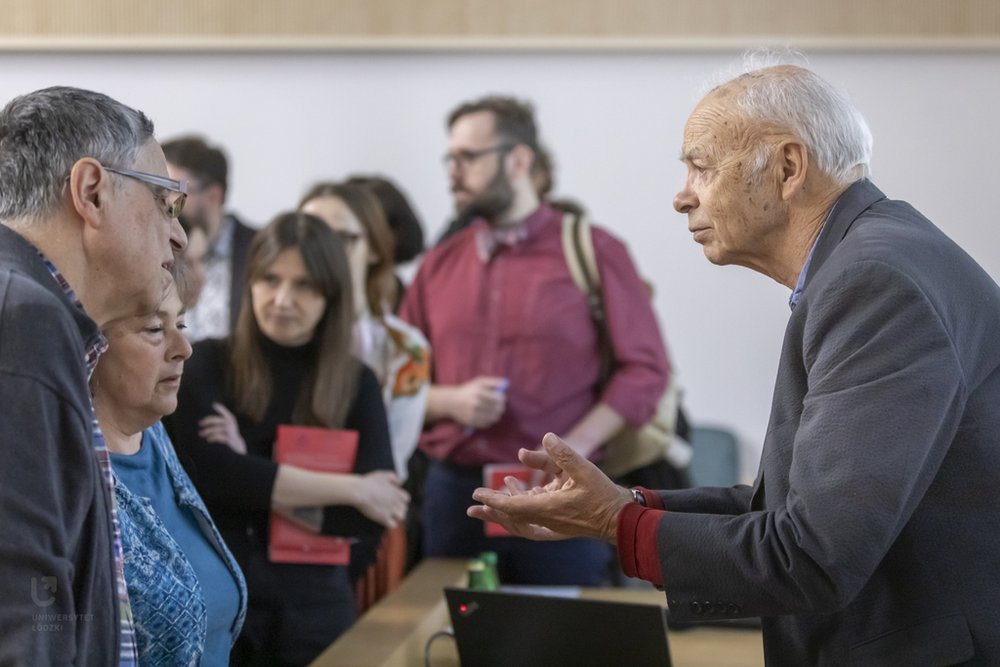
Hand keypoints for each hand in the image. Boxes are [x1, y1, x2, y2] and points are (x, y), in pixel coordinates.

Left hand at [198, 402, 246, 453]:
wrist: (237, 443)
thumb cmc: (229, 432)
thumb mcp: (227, 423)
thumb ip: (222, 414)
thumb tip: (214, 404)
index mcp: (230, 418)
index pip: (224, 412)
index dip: (220, 408)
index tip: (214, 405)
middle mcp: (231, 423)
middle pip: (216, 420)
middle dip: (206, 421)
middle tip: (199, 423)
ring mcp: (230, 430)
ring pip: (215, 429)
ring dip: (207, 431)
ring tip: (201, 434)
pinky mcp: (229, 437)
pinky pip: (217, 437)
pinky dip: (212, 438)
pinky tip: (208, 439)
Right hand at [352, 471, 409, 528]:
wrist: (360, 491)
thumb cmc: (369, 482)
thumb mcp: (383, 475)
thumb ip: (394, 478)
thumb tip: (399, 483)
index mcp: (397, 492)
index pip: (406, 499)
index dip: (400, 500)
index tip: (394, 501)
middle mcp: (396, 501)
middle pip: (404, 508)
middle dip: (398, 509)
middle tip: (389, 509)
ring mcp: (391, 510)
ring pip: (401, 517)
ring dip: (396, 517)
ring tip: (388, 515)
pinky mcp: (384, 518)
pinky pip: (393, 525)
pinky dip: (389, 523)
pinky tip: (383, 520)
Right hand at [449, 376, 507, 428]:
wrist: (450, 402)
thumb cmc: (468, 390)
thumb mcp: (478, 382)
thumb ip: (492, 381)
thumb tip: (506, 383)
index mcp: (479, 392)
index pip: (498, 398)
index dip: (503, 399)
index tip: (502, 398)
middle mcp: (476, 403)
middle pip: (497, 409)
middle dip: (501, 407)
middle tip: (501, 406)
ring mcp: (473, 414)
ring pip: (493, 417)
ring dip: (497, 415)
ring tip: (496, 412)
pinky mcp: (471, 422)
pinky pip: (486, 424)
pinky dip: (490, 421)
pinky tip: (489, 417)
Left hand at [468, 433, 632, 542]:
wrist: (621, 519)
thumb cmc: (603, 495)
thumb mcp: (585, 469)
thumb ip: (564, 453)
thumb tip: (546, 437)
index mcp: (550, 508)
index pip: (514, 507)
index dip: (494, 501)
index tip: (477, 495)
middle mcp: (547, 519)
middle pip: (512, 519)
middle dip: (492, 512)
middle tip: (472, 509)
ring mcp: (552, 524)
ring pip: (521, 521)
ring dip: (504, 512)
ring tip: (491, 500)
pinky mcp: (558, 524)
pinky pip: (532, 520)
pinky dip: (521, 509)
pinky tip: (520, 492)